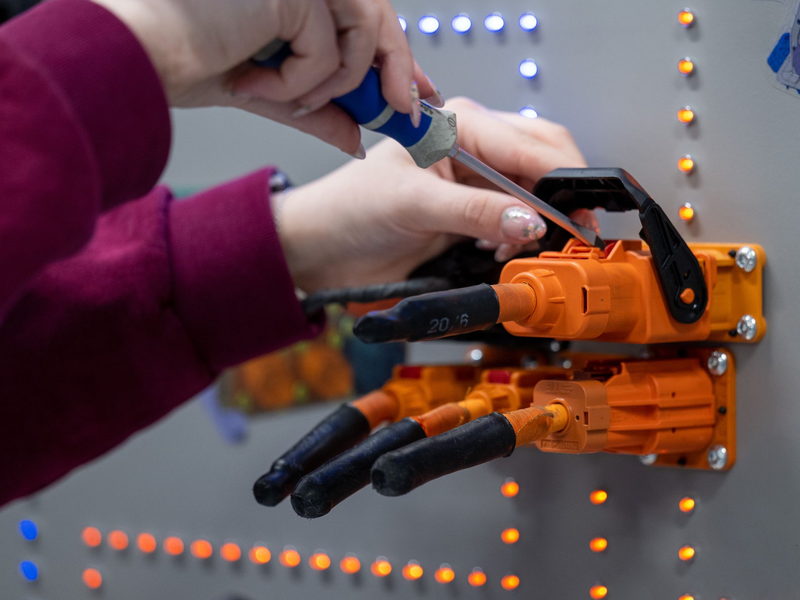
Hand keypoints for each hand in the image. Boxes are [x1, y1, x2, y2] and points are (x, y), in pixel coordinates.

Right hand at [90, 0, 436, 155]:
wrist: (141, 55)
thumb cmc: (188, 60)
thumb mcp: (272, 94)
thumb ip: (318, 110)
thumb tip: (357, 137)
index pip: (366, 21)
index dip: (399, 57)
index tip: (420, 92)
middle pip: (377, 17)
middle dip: (396, 70)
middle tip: (404, 110)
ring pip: (362, 33)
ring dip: (334, 82)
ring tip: (287, 97)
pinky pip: (328, 50)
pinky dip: (300, 83)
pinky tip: (255, 84)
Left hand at [277, 98, 596, 292]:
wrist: (325, 249)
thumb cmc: (350, 209)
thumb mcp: (412, 205)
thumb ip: (473, 211)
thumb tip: (530, 221)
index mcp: (459, 126)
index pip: (531, 144)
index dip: (562, 180)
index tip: (578, 216)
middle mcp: (473, 148)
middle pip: (544, 162)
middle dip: (560, 197)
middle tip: (570, 232)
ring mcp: (475, 182)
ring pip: (535, 194)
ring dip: (538, 223)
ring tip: (516, 246)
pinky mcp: (472, 213)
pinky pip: (515, 221)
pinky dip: (519, 238)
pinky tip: (500, 248)